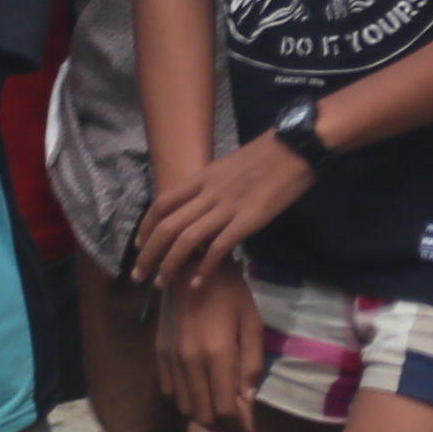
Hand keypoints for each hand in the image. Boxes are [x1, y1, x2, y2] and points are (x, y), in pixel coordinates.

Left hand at [131, 128, 313, 293]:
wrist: (294, 147)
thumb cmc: (266, 156)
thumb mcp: (229, 167)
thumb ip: (212, 186)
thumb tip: (200, 206)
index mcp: (202, 177)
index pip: (162, 203)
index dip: (146, 226)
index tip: (140, 246)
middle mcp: (208, 193)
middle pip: (167, 225)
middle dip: (149, 253)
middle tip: (138, 275)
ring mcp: (227, 207)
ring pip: (186, 239)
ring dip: (169, 264)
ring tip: (161, 283)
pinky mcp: (247, 221)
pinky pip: (218, 247)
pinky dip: (204, 268)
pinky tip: (196, 283)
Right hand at [162, 262, 268, 431]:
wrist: (191, 266)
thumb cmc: (230, 293)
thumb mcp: (251, 324)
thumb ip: (251, 364)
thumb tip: (247, 399)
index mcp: (217, 355)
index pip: (225, 409)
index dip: (238, 427)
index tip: (249, 430)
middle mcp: (190, 363)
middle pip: (203, 415)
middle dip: (222, 430)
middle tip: (237, 431)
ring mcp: (172, 360)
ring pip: (185, 407)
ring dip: (203, 420)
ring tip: (220, 419)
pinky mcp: (160, 354)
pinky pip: (170, 391)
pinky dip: (185, 403)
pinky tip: (200, 398)